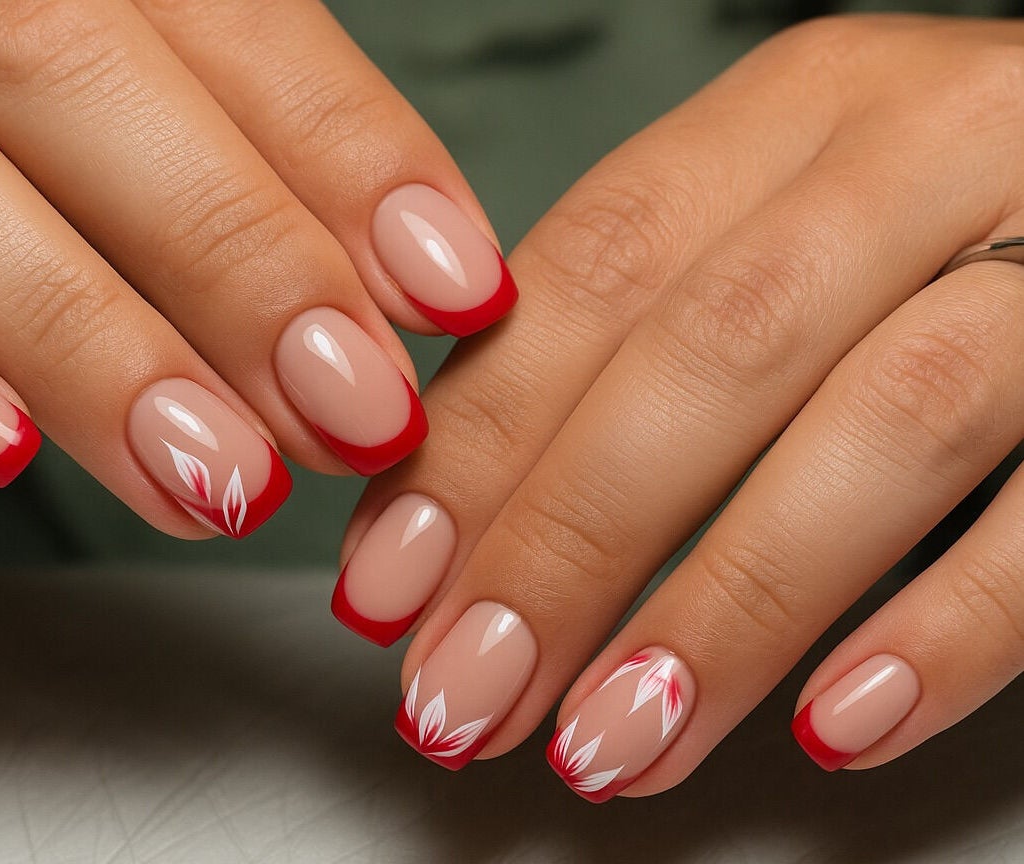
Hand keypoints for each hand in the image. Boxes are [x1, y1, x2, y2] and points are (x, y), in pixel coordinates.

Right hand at [0, 0, 514, 536]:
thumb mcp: (101, 125)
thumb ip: (220, 156)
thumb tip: (405, 288)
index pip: (216, 5)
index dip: (345, 148)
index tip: (458, 287)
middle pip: (64, 65)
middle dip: (235, 254)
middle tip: (359, 411)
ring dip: (92, 340)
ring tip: (222, 478)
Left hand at [337, 14, 1023, 796]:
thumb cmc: (939, 217)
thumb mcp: (777, 222)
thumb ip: (637, 328)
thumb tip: (460, 492)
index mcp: (796, 113)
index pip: (592, 273)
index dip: (478, 438)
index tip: (390, 579)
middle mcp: (925, 153)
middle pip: (707, 354)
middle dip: (566, 544)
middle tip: (468, 684)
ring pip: (880, 428)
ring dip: (724, 609)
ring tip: (612, 738)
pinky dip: (949, 628)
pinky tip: (836, 721)